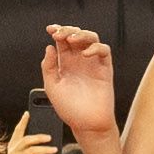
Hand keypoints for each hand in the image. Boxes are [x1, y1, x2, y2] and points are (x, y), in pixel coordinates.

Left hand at [34, 23, 120, 146]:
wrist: (86, 124)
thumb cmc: (69, 109)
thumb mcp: (52, 87)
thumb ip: (49, 67)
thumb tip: (49, 47)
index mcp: (65, 63)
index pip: (62, 41)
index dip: (57, 31)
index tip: (50, 29)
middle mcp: (79, 61)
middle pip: (76, 35)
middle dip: (68, 30)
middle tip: (60, 34)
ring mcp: (92, 63)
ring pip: (91, 38)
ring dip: (82, 34)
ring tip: (72, 40)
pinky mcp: (104, 69)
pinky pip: (104, 51)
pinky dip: (95, 48)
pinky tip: (85, 54)